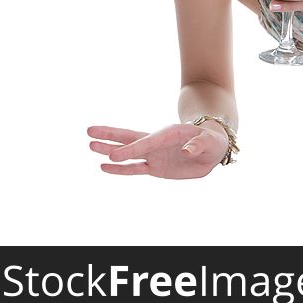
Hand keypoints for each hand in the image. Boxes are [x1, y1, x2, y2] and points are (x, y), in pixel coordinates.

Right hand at [87, 123, 227, 179]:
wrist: (212, 150)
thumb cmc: (212, 142)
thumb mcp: (210, 142)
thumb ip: (199, 144)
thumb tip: (187, 151)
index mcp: (170, 133)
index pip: (148, 141)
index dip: (131, 149)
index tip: (113, 155)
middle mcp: (158, 142)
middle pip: (130, 139)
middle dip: (110, 136)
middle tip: (89, 132)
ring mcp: (154, 154)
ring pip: (128, 153)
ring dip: (110, 151)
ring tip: (90, 146)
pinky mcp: (155, 167)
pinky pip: (135, 169)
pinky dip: (120, 169)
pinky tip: (104, 167)